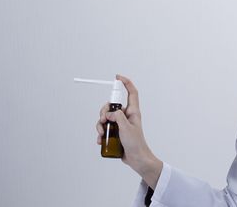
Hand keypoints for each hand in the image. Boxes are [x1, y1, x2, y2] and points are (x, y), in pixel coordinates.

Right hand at [96, 74, 162, 188]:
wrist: (136, 159)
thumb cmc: (136, 143)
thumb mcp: (126, 128)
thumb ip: (118, 117)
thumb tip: (109, 113)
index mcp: (133, 111)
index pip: (131, 92)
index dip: (126, 83)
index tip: (117, 77)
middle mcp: (126, 116)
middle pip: (112, 105)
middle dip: (103, 112)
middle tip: (103, 120)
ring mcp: (121, 124)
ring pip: (106, 117)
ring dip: (100, 125)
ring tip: (101, 134)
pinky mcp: (116, 132)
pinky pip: (105, 128)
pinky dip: (101, 133)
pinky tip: (100, 140)